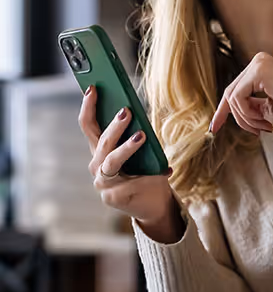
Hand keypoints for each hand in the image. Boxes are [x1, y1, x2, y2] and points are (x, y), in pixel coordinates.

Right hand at [79, 86, 179, 242]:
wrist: (154, 204)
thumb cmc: (147, 172)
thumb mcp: (141, 150)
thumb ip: (135, 134)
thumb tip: (136, 113)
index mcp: (100, 150)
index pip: (89, 125)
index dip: (88, 107)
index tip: (93, 88)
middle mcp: (97, 165)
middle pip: (100, 141)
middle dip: (113, 125)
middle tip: (126, 111)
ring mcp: (103, 182)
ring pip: (111, 159)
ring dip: (126, 146)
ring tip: (142, 135)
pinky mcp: (113, 196)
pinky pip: (131, 181)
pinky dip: (148, 175)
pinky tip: (164, 170)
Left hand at [209, 52, 272, 135]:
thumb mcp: (265, 108)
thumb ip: (248, 105)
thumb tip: (227, 110)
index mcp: (260, 68)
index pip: (234, 89)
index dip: (222, 110)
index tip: (213, 128)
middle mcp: (258, 61)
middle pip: (231, 93)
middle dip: (235, 117)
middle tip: (254, 132)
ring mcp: (258, 63)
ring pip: (233, 97)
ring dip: (246, 118)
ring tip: (265, 126)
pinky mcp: (259, 70)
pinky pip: (238, 97)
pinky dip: (247, 113)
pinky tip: (265, 119)